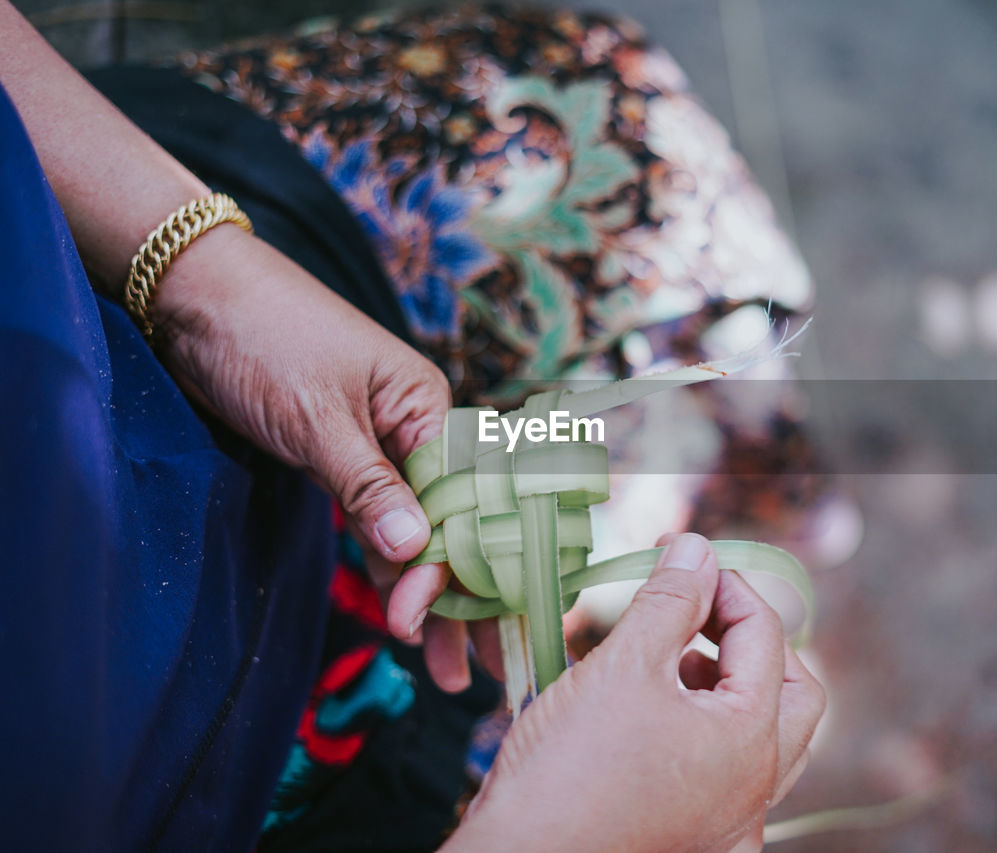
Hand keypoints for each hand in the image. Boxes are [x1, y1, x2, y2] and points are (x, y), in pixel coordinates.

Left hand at [152, 226, 497, 690]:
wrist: (197, 295)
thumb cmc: (266, 338)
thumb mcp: (318, 418)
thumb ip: (368, 488)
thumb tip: (417, 555)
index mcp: (427, 408)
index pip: (464, 501)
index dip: (453, 567)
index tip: (423, 620)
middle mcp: (417, 430)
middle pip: (456, 524)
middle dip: (464, 599)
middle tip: (472, 672)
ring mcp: (382, 448)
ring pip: (419, 532)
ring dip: (429, 595)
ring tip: (444, 666)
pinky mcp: (345, 460)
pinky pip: (380, 523)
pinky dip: (389, 566)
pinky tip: (405, 610)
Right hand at [446, 533, 825, 852]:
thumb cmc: (567, 769)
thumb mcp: (622, 666)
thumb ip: (670, 600)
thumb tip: (697, 549)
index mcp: (750, 740)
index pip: (764, 635)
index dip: (723, 584)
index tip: (676, 559)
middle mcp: (754, 790)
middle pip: (793, 692)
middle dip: (751, 640)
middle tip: (701, 612)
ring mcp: (730, 824)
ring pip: (765, 741)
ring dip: (732, 689)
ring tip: (675, 661)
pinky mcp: (696, 840)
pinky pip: (730, 780)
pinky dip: (710, 736)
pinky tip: (662, 718)